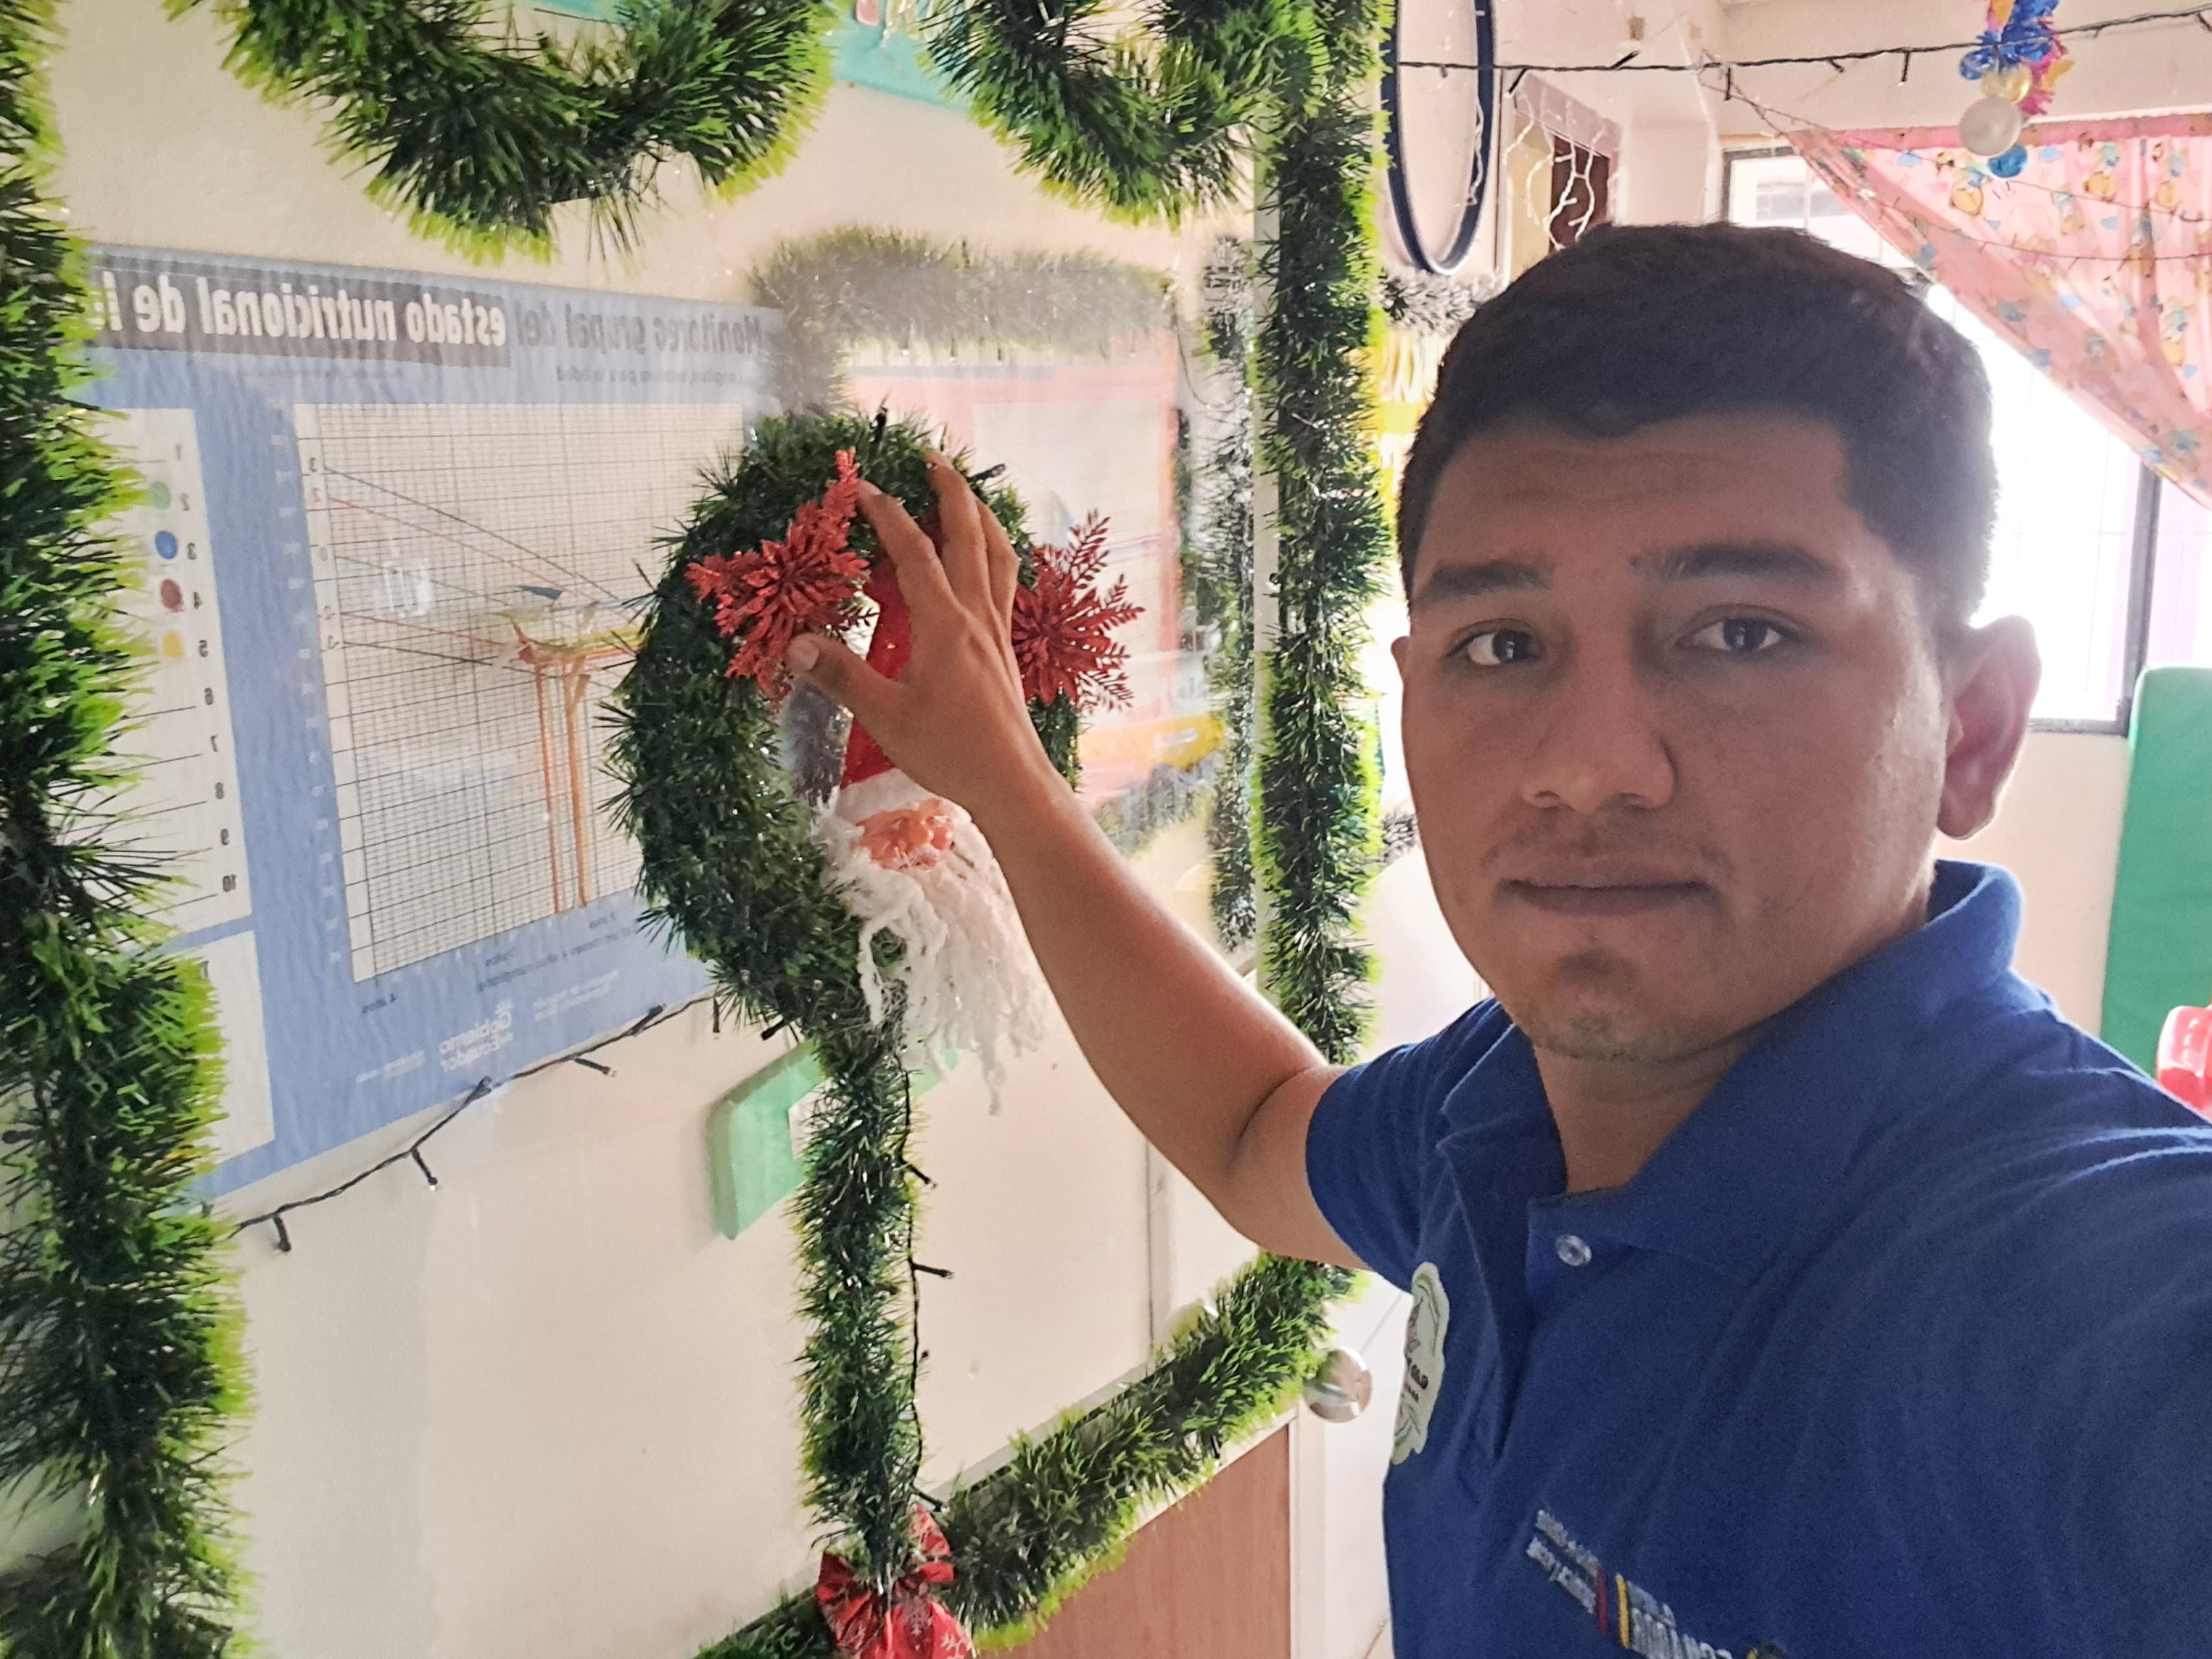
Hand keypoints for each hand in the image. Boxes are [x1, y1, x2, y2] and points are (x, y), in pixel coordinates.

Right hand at [787, 454, 1063, 824]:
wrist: (1011, 783)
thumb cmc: (949, 752)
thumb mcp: (884, 717)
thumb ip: (840, 676)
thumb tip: (795, 644)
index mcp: (945, 625)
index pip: (914, 552)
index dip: (887, 514)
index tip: (862, 484)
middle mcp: (977, 617)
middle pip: (969, 535)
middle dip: (950, 490)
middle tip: (931, 458)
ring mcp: (997, 630)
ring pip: (996, 554)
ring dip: (981, 515)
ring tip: (965, 491)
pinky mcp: (1005, 648)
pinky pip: (1005, 582)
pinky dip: (995, 553)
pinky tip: (986, 558)